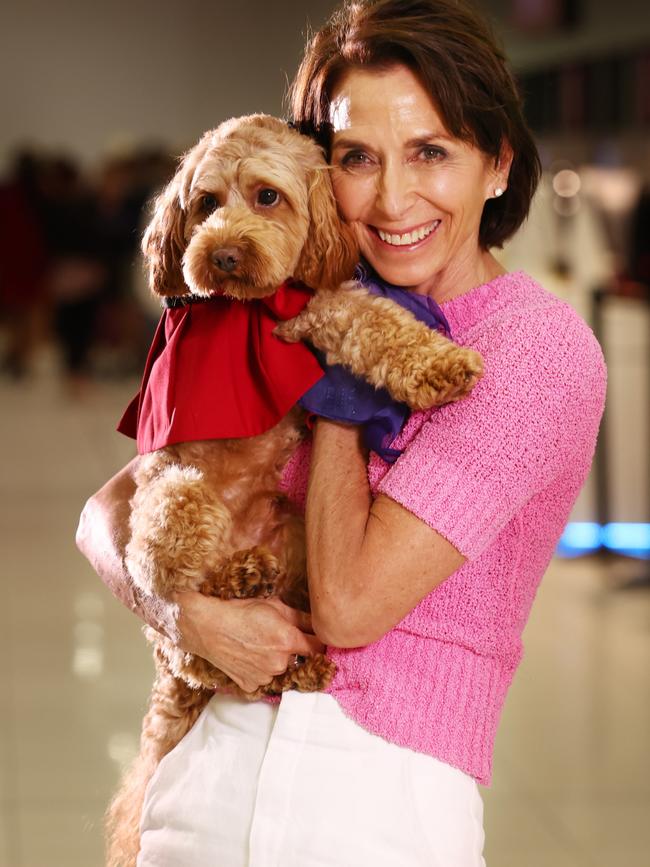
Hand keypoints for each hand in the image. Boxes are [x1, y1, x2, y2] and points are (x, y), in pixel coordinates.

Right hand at [173, 591, 324, 693]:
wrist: (208, 626)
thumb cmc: (240, 611)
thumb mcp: (274, 606)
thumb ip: (301, 617)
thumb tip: (321, 622)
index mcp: (288, 641)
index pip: (318, 647)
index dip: (318, 641)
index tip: (315, 638)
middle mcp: (279, 662)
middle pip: (298, 658)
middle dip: (292, 649)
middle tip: (274, 636)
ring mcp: (265, 676)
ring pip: (280, 669)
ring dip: (275, 660)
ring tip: (257, 645)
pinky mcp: (251, 685)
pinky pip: (262, 678)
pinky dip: (258, 670)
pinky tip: (247, 656)